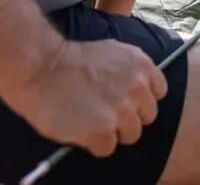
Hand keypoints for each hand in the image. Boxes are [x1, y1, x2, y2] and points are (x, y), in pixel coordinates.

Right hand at [8, 38, 168, 156]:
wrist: (41, 67)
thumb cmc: (70, 60)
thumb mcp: (111, 52)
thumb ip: (130, 71)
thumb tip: (138, 91)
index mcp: (141, 64)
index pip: (159, 92)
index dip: (141, 100)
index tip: (127, 101)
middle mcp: (137, 87)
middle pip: (147, 117)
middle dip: (129, 118)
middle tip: (105, 112)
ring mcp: (122, 110)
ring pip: (130, 135)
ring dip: (112, 132)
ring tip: (90, 120)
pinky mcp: (104, 131)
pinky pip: (107, 148)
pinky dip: (94, 143)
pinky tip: (80, 128)